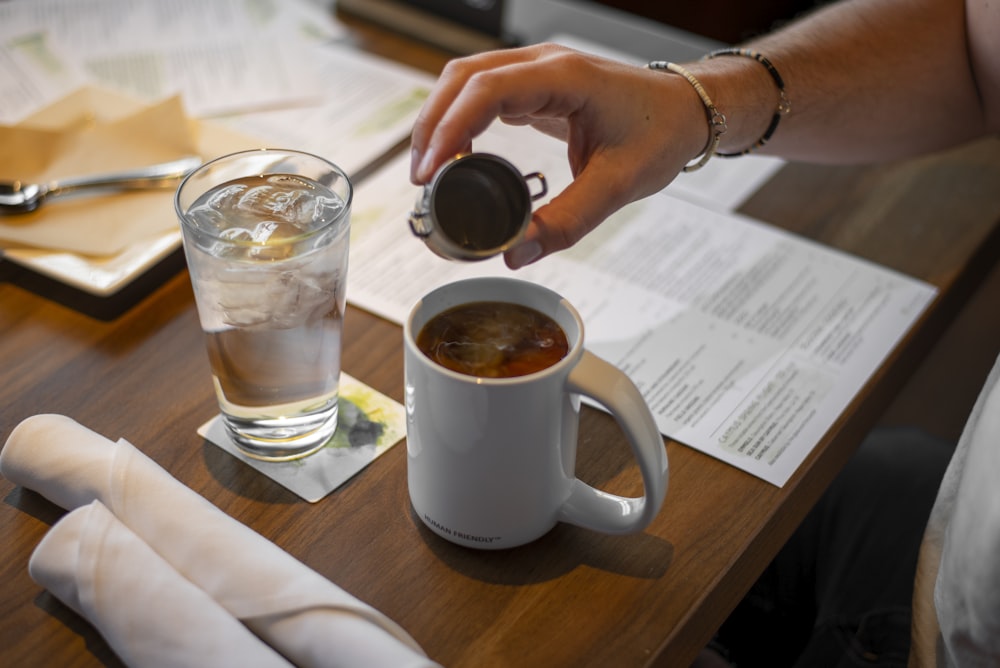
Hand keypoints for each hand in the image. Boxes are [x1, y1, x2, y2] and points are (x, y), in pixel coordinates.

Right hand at [410, 43, 707, 267]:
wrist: (686, 111)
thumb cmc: (661, 133)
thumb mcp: (617, 186)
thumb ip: (567, 222)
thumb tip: (516, 252)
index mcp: (565, 78)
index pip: (487, 90)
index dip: (450, 129)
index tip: (431, 170)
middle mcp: (544, 65)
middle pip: (463, 78)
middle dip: (432, 126)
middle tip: (420, 178)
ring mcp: (537, 71)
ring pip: (466, 80)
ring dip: (441, 120)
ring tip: (430, 171)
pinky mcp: (535, 86)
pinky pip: (483, 93)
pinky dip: (460, 120)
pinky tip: (456, 155)